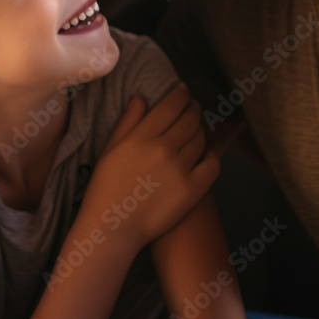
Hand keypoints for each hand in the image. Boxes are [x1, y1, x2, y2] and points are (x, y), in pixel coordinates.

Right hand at [83, 85, 219, 249]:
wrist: (112, 228)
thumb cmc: (105, 188)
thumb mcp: (110, 149)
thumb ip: (127, 122)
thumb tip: (142, 98)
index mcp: (142, 136)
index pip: (170, 105)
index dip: (181, 94)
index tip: (183, 90)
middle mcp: (163, 149)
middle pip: (190, 119)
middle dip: (194, 108)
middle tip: (193, 107)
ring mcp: (180, 170)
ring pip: (201, 139)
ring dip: (202, 130)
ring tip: (197, 130)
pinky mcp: (192, 190)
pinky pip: (212, 165)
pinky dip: (212, 155)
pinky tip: (207, 154)